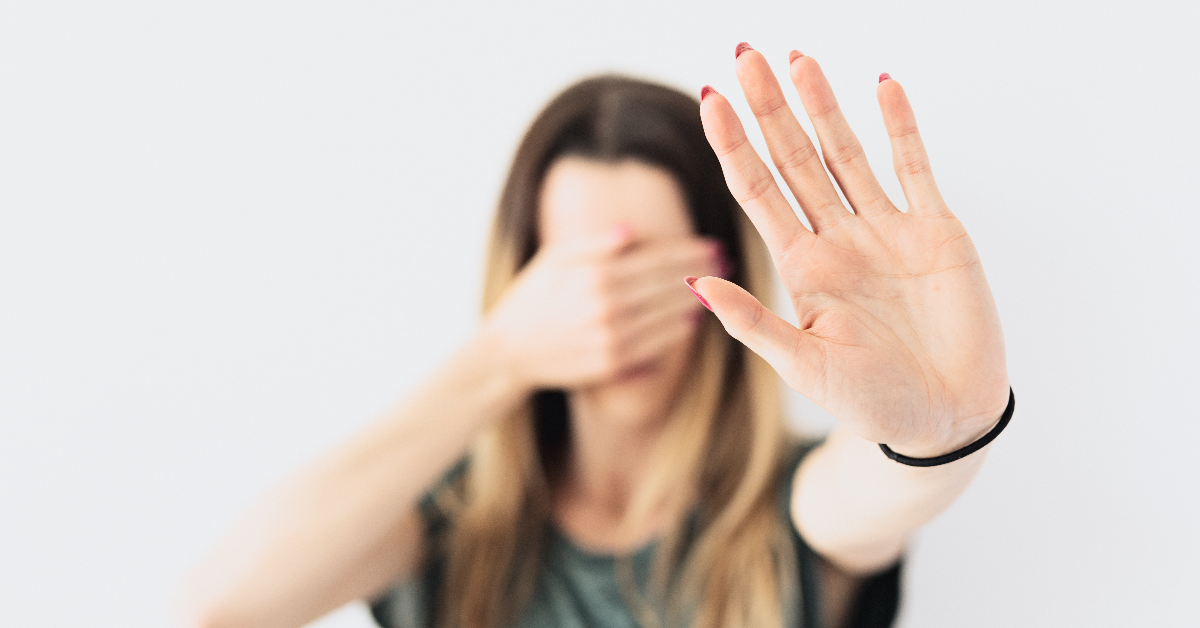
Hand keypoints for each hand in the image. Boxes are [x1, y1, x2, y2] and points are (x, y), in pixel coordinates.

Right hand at [484, 225, 721, 389]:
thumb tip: (631, 231)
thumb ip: (593, 244)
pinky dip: (676, 333)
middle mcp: (606, 306)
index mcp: (595, 275)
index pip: (655, 259)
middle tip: (726, 264)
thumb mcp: (554, 260)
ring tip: (718, 290)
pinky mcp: (611, 365)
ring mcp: (610, 338)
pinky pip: (654, 347)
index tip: (713, 245)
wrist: (507, 353)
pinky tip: (691, 322)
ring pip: (667, 317)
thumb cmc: (531, 299)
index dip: (688, 251)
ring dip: (696, 302)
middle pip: (668, 286)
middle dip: (701, 273)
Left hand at [692, 48, 1008, 456]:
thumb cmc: (871, 402)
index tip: (709, 100)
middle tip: (744, 55)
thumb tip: (694, 284)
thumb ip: (753, 323)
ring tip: (797, 59)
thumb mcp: (804, 367)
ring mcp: (886, 231)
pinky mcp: (935, 232)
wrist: (946, 418)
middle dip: (770, 109)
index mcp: (802, 268)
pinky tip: (882, 86)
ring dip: (823, 106)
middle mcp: (838, 240)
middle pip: (795, 160)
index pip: (758, 192)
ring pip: (847, 154)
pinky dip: (902, 127)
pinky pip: (915, 168)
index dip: (734, 147)